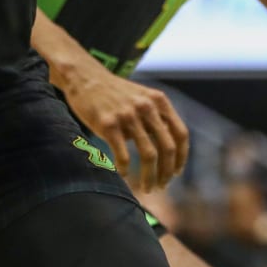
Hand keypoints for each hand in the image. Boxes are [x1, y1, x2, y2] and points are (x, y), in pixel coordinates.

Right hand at [60, 62, 189, 191]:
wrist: (86, 78)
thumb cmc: (115, 94)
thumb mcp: (143, 97)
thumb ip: (157, 118)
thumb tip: (168, 151)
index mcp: (159, 101)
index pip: (180, 134)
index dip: (181, 157)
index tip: (176, 173)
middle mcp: (147, 107)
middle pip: (167, 148)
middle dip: (167, 172)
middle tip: (161, 186)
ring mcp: (128, 116)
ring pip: (149, 155)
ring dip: (149, 177)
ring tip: (146, 188)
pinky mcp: (109, 124)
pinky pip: (123, 155)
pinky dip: (126, 170)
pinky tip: (123, 174)